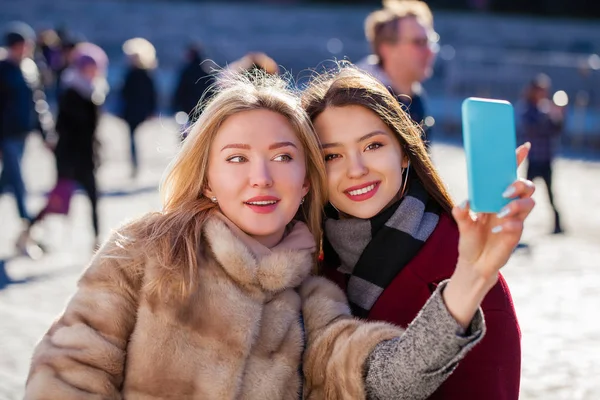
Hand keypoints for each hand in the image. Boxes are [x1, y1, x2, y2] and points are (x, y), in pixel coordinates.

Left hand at [452, 142, 534, 286]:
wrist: (474, 263)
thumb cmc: (470, 239)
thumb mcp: (462, 224)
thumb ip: (461, 213)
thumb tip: (464, 203)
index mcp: (495, 197)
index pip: (509, 175)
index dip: (517, 160)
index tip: (523, 146)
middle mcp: (508, 205)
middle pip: (527, 186)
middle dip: (520, 184)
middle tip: (505, 192)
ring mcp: (514, 220)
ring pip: (529, 204)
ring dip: (517, 205)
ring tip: (501, 212)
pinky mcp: (515, 235)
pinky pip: (519, 225)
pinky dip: (510, 225)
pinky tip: (497, 230)